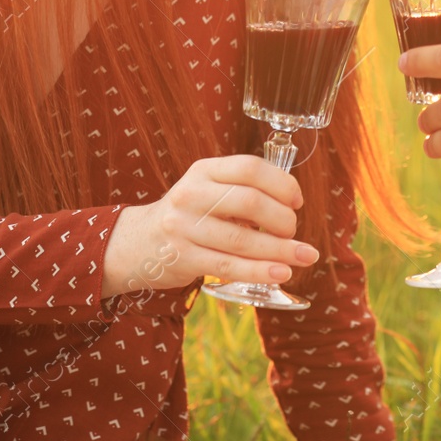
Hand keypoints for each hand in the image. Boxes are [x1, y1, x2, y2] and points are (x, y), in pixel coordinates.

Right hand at [101, 155, 319, 296]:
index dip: (282, 183)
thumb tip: (292, 206)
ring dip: (280, 250)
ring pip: (242, 239)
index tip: (297, 201)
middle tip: (293, 231)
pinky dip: (259, 270)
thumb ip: (242, 190)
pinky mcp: (182, 257)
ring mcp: (184, 226)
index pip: (250, 168)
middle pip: (249, 202)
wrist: (136, 244)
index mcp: (204, 170)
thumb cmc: (188, 216)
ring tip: (304, 256)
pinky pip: (228, 266)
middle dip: (283, 219)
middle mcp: (191, 194)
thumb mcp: (206, 190)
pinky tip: (281, 273)